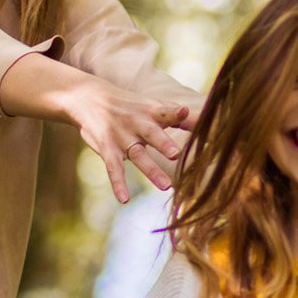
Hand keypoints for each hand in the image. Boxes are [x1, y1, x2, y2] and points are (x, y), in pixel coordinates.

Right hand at [0, 53, 198, 202]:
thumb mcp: (152, 106)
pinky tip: (124, 199)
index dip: (178, 113)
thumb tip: (208, 117)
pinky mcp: (108, 149)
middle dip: (163, 143)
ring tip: (166, 187)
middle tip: (176, 154)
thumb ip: (178, 116)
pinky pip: (113, 169)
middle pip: (152, 134)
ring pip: (137, 155)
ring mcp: (122, 137)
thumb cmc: (131, 106)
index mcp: (151, 112)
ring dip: (150, 170)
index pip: (166, 111)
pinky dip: (118, 184)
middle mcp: (137, 124)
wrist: (90, 98)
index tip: (187, 113)